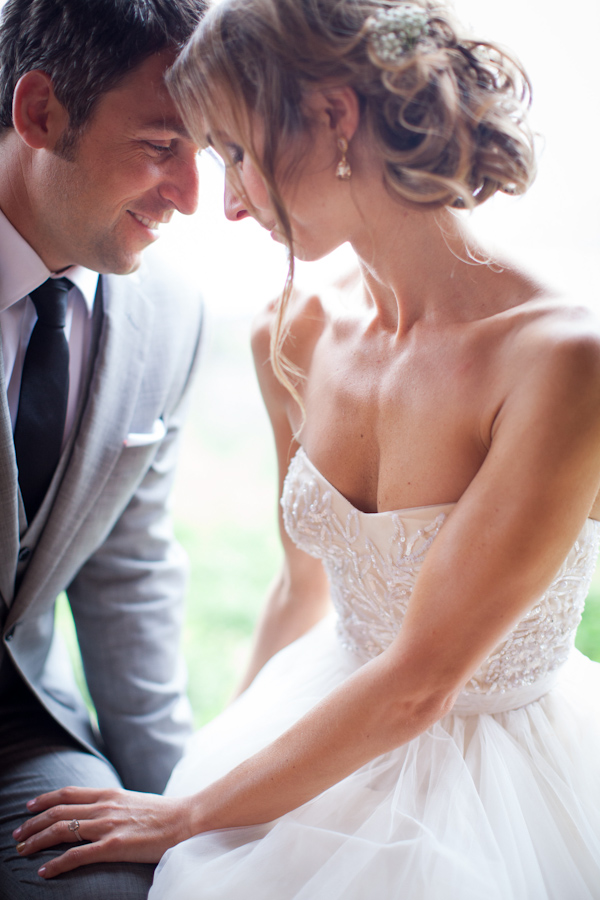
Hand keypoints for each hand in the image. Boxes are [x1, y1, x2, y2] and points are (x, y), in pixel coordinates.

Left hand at [12, 786, 195, 877]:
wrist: (186, 819)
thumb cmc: (163, 814)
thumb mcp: (133, 801)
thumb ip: (113, 804)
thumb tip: (97, 810)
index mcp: (109, 794)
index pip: (68, 793)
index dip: (44, 800)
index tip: (28, 807)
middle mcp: (104, 806)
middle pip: (58, 811)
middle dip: (33, 823)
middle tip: (17, 834)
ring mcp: (107, 826)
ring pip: (61, 830)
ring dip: (36, 841)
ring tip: (22, 850)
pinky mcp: (113, 846)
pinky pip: (76, 855)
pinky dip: (56, 864)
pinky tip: (44, 871)